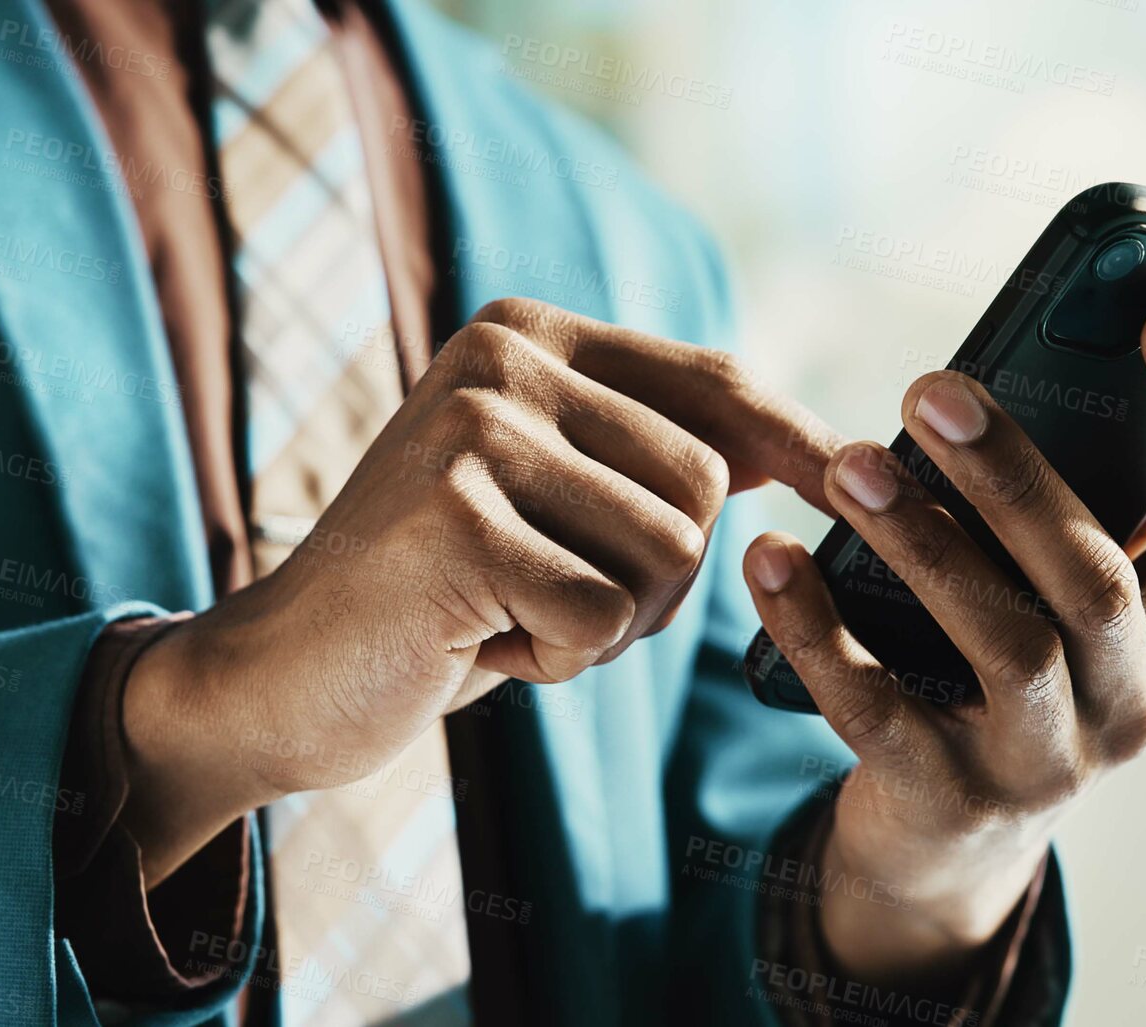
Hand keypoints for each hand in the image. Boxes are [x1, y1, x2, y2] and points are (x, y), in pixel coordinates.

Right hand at [123, 298, 842, 879]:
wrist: (284, 673)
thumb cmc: (439, 595)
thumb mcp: (550, 499)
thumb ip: (652, 455)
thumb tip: (823, 450)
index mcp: (527, 335)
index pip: (712, 383)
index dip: (797, 444)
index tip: (861, 486)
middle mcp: (501, 359)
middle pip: (705, 486)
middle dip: (659, 581)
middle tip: (556, 600)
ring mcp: (472, 431)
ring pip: (668, 556)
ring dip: (610, 624)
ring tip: (509, 613)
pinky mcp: (455, 520)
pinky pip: (602, 618)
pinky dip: (558, 661)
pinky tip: (474, 642)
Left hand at [742, 299, 1145, 985]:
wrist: (946, 840)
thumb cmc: (1000, 670)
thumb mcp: (1050, 598)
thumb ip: (1051, 511)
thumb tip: (984, 385)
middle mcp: (1137, 700)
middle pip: (1097, 577)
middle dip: (1014, 476)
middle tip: (931, 387)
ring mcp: (1048, 761)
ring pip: (1004, 643)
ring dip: (922, 542)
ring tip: (850, 464)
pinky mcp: (948, 799)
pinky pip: (877, 708)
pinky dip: (817, 628)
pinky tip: (772, 559)